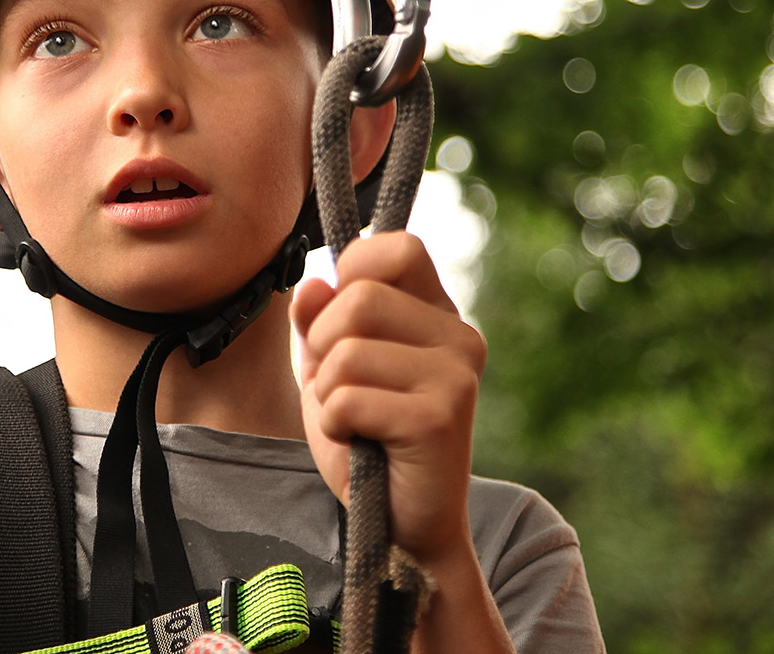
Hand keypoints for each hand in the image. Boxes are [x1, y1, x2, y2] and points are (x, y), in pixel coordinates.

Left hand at [291, 231, 486, 564]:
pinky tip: (363, 443)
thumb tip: (315, 283)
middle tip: (341, 387)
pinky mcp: (440, 417)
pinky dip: (335, 425)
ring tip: (355, 420)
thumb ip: (318, 321)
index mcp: (437, 314)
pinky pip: (347, 398)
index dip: (354, 270)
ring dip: (328, 392)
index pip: (399, 247)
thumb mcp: (331, 368)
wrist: (403, 525)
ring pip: (347, 350)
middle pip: (360, 297)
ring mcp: (455, 375)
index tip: (341, 316)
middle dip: (324, 345)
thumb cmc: (368, 439)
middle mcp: (459, 336)